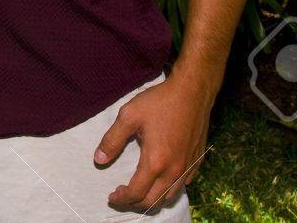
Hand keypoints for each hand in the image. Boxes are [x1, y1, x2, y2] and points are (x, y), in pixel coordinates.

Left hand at [93, 75, 214, 211]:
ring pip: (170, 197)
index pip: (136, 193)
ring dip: (152, 200)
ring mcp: (188, 167)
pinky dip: (169, 190)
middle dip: (135, 203)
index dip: (122, 199)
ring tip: (138, 191)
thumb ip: (112, 140)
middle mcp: (174, 170)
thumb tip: (98, 160)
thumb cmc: (159, 102)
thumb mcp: (128, 116)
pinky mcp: (197, 161)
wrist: (192, 92)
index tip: (111, 196)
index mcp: (155, 162)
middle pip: (153, 201)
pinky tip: (160, 180)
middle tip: (121, 196)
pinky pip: (183, 185)